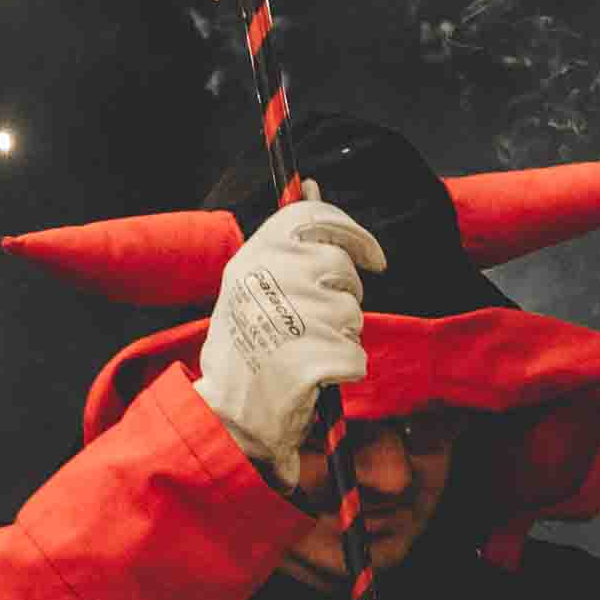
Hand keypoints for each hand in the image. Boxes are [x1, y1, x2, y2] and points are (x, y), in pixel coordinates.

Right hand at [194, 193, 386, 490]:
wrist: (225, 414)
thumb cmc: (245, 348)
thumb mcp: (253, 283)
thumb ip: (288, 240)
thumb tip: (312, 185)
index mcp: (253, 257)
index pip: (314, 217)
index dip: (353, 233)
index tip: (374, 258)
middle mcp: (270, 279)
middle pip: (340, 267)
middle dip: (344, 295)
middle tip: (321, 321)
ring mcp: (290, 318)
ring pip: (352, 315)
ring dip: (340, 338)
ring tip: (304, 352)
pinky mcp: (310, 358)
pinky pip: (355, 357)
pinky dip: (343, 372)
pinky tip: (314, 379)